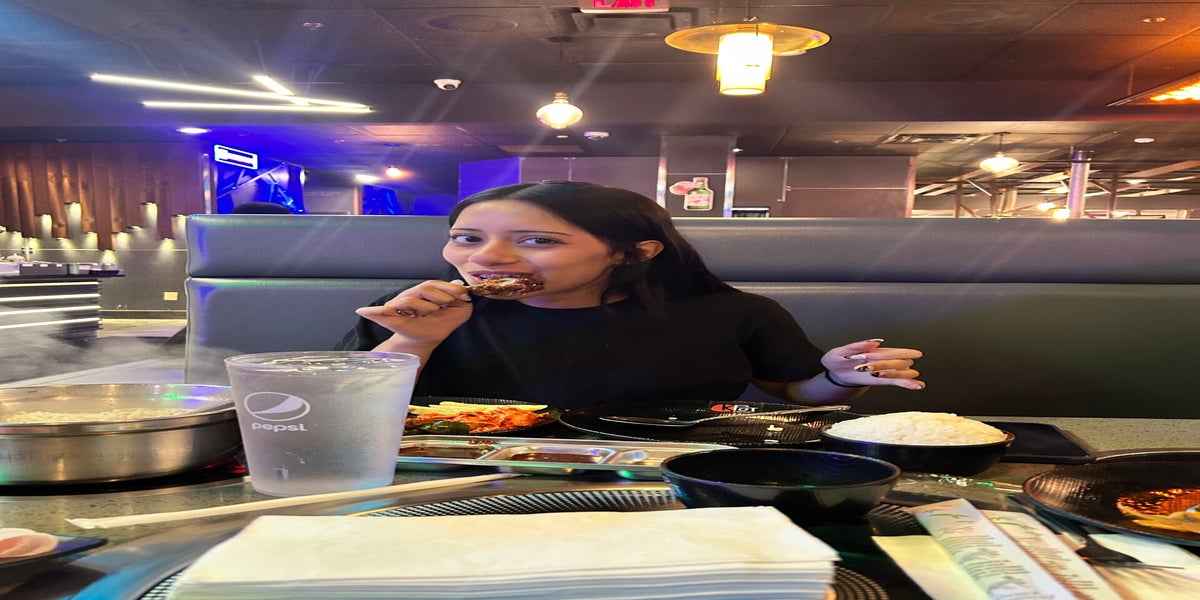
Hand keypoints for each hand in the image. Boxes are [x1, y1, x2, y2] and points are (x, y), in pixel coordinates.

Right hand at [354, 279, 472, 343]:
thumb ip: (463, 301)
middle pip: (424, 287)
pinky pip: (381, 313)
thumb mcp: (459, 312)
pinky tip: (363, 311)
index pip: (434, 284)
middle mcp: (413, 296)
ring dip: (425, 306)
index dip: (447, 288)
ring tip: (431, 313)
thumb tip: (468, 295)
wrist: (428, 339)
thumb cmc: (441, 324)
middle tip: (445, 306)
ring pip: (410, 299)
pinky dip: (372, 312)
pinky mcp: (391, 319)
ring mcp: (400, 306)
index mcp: (426, 292)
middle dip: (439, 296)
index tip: (461, 295)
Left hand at [822, 339, 924, 389]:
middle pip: (896, 362)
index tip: (915, 355)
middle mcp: (881, 359)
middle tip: (870, 368)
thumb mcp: (840, 352)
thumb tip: (875, 341)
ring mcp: (883, 370)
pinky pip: (897, 382)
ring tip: (895, 377)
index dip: (902, 353)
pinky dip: (908, 384)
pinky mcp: (880, 380)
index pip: (892, 352)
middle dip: (888, 366)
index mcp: (873, 350)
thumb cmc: (837, 359)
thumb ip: (856, 346)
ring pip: (900, 372)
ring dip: (898, 375)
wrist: (835, 372)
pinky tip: (918, 386)